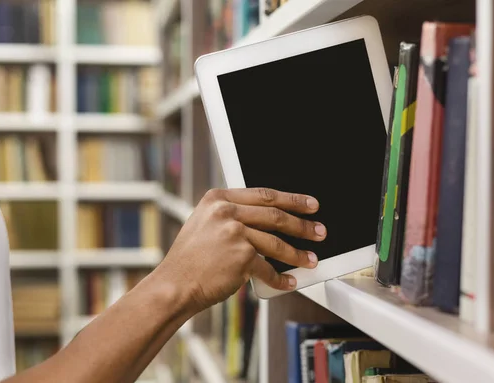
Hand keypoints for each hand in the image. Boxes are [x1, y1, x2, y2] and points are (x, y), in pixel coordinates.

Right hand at [158, 187, 326, 312]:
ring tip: (310, 259)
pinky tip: (289, 281)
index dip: (292, 199)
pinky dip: (280, 278)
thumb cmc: (190, 259)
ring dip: (297, 253)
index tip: (309, 204)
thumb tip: (266, 217)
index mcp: (218, 198)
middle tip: (319, 231)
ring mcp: (234, 233)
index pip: (264, 195)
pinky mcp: (240, 257)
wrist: (174, 285)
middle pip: (275, 215)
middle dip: (302, 225)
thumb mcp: (205, 223)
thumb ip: (231, 214)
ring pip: (276, 243)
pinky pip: (268, 268)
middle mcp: (226, 212)